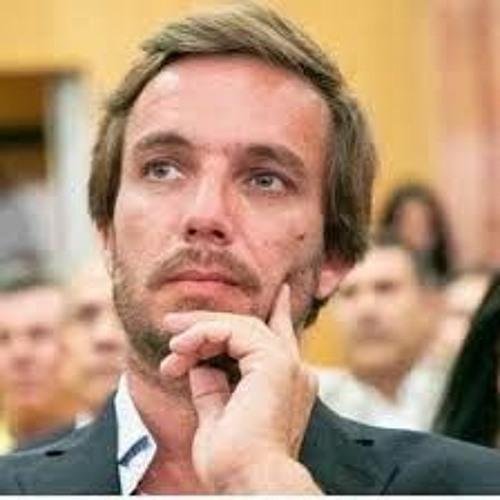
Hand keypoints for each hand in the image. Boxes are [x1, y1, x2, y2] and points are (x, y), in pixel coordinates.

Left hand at [159, 284, 319, 492]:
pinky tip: (180, 347)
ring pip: (240, 325)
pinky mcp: (273, 361)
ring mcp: (286, 363)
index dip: (281, 312)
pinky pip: (232, 330)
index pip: (282, 338)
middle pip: (252, 328)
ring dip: (199, 330)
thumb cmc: (233, 462)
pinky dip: (203, 333)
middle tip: (175, 325)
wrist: (248, 481)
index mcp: (288, 384)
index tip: (283, 292)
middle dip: (210, 324)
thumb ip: (212, 389)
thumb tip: (199, 367)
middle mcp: (293, 370)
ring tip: (171, 343)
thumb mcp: (217, 418)